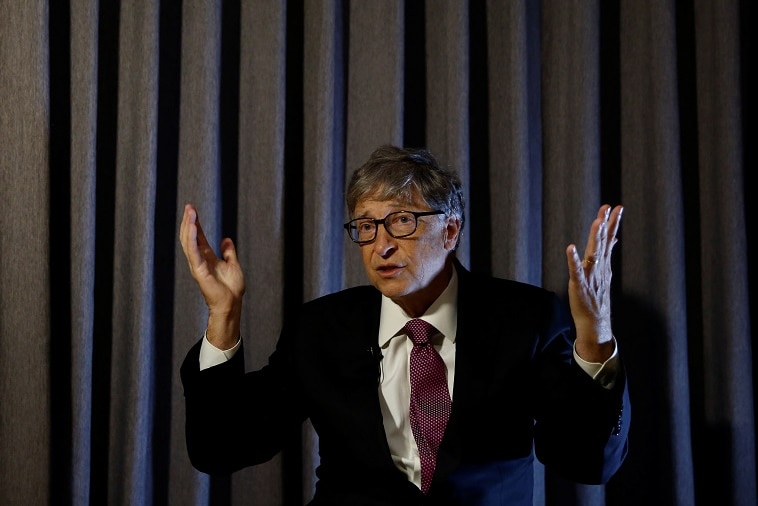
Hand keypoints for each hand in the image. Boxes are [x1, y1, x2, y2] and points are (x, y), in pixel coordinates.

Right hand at [179, 203, 245, 348]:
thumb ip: (229, 252)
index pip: (198, 237)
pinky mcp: (199, 271)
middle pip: (191, 237)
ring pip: (189, 243)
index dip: (195, 223)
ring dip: (189, 227)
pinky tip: (193, 228)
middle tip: (189, 207)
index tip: (192, 210)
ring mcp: (198, 265)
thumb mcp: (232, 264)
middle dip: (189, 221)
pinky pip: (193, 253)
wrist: (232, 303)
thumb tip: (226, 239)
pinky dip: (192, 240)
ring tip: (190, 213)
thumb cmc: (232, 288)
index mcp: (207, 257)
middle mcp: (200, 260)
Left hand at [565, 204, 622, 362]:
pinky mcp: (578, 285)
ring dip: (595, 238)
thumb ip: (607, 254)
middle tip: (608, 207)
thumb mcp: (604, 272)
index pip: (609, 239)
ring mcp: (590, 276)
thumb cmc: (597, 297)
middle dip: (605, 225)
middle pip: (602, 243)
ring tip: (597, 222)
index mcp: (604, 264)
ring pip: (593, 254)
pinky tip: (571, 247)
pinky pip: (576, 271)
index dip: (613, 223)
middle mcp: (599, 268)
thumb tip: (613, 238)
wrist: (596, 322)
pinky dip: (573, 259)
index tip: (618, 207)